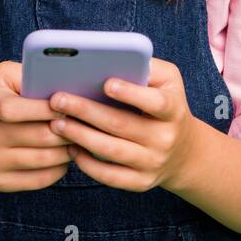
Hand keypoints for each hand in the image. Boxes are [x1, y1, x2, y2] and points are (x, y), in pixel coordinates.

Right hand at [0, 59, 77, 192]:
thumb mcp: (3, 78)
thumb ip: (30, 72)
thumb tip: (64, 83)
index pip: (18, 109)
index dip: (47, 109)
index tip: (69, 105)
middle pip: (40, 136)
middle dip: (69, 130)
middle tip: (87, 124)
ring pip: (44, 159)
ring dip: (69, 150)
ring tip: (81, 139)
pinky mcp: (1, 182)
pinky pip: (40, 179)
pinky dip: (60, 169)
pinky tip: (67, 157)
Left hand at [47, 57, 200, 192]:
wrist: (183, 151)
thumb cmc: (166, 104)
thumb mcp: (168, 81)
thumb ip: (147, 67)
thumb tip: (113, 58)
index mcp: (174, 109)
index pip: (156, 102)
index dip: (131, 93)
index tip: (106, 83)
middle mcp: (165, 138)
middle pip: (122, 125)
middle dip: (86, 111)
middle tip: (57, 100)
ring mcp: (153, 162)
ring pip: (111, 150)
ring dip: (80, 136)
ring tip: (56, 123)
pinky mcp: (141, 182)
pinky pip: (110, 176)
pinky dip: (87, 163)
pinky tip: (71, 148)